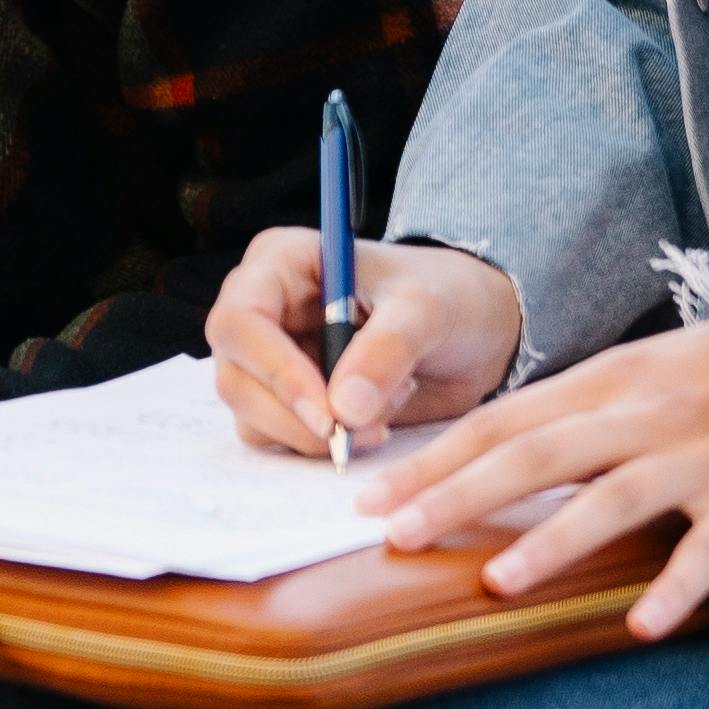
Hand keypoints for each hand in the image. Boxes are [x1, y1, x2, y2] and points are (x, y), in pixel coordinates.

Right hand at [210, 229, 524, 459]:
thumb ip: (388, 349)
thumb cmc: (446, 296)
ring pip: (252, 416)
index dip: (275, 371)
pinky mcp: (285, 399)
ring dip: (315, 433)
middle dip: (297, 416)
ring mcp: (268, 358)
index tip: (328, 412)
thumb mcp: (428, 309)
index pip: (241, 321)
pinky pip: (278, 437)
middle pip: (236, 378)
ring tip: (383, 413)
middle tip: (360, 431)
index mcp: (280, 263)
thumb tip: (343, 410)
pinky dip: (321, 444)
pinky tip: (374, 423)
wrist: (473, 329)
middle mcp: (261, 309)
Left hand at [379, 319, 708, 641]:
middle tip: (397, 534)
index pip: (503, 422)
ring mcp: (697, 456)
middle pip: (538, 455)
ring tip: (498, 581)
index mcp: (605, 381)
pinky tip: (640, 627)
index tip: (371, 497)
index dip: (435, 460)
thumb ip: (566, 415)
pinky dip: (677, 585)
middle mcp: (642, 415)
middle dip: (462, 494)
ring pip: (614, 497)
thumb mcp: (634, 375)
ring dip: (554, 538)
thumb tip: (475, 461)